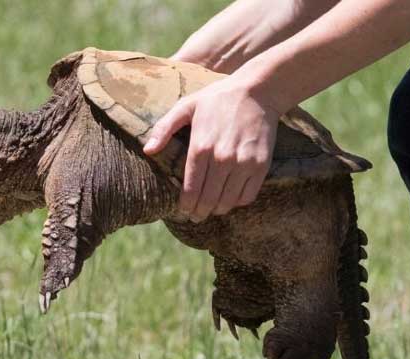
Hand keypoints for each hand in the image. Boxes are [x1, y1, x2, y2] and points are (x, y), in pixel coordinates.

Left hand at [143, 77, 278, 220]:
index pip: (190, 190)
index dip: (186, 205)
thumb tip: (148, 150)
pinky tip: (230, 198)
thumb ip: (164, 128)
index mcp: (201, 147)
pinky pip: (247, 196)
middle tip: (195, 216)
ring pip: (227, 202)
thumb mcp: (186, 106)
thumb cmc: (217, 99)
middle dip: (199, 213)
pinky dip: (237, 202)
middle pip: (208, 200)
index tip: (183, 211)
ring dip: (217, 210)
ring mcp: (243, 163)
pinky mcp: (261, 165)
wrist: (258, 91)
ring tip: (211, 209)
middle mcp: (222, 159)